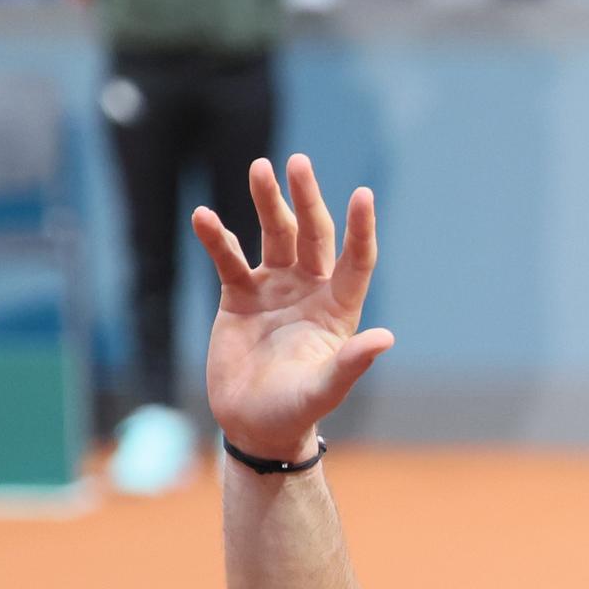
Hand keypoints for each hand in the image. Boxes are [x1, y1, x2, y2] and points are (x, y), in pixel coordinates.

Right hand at [191, 154, 392, 458]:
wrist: (254, 424)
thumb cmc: (296, 410)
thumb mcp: (324, 388)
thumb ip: (351, 363)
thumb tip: (385, 338)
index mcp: (338, 309)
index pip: (355, 260)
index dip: (360, 229)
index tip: (362, 194)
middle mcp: (310, 291)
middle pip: (312, 235)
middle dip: (305, 199)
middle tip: (296, 163)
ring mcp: (275, 289)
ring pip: (273, 236)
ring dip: (267, 203)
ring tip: (260, 168)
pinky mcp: (239, 296)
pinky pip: (229, 259)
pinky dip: (217, 238)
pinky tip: (203, 216)